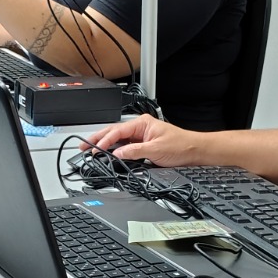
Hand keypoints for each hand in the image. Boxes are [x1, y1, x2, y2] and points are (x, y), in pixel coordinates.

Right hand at [83, 115, 200, 165]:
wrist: (194, 151)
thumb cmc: (181, 146)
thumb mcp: (156, 150)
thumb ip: (135, 152)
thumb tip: (118, 154)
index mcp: (142, 123)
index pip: (117, 131)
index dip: (104, 141)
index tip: (95, 149)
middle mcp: (140, 127)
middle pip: (114, 132)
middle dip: (98, 139)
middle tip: (83, 146)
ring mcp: (141, 135)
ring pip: (118, 139)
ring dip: (105, 144)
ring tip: (91, 149)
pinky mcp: (143, 144)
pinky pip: (125, 146)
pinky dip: (115, 150)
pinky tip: (108, 154)